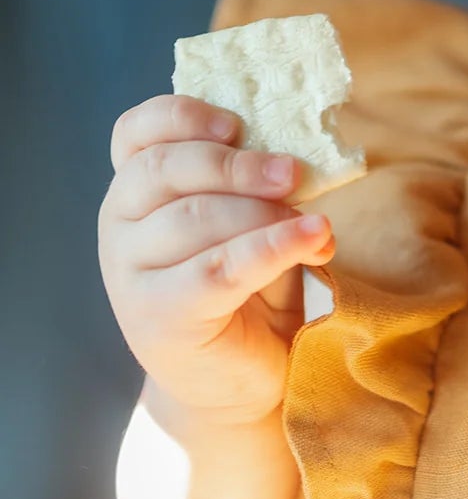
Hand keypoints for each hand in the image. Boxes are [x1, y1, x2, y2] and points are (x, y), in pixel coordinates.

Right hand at [99, 94, 335, 425]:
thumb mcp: (249, 222)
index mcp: (136, 190)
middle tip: (293, 174)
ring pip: (196, 217)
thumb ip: (256, 186)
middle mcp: (120, 227)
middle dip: (237, 165)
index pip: (136, 133)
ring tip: (316, 224)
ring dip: (265, 212)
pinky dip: (275, 246)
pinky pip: (221, 267)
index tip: (235, 124)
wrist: (236, 382)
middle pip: (166, 169)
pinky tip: (315, 239)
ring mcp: (131, 275)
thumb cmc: (247, 288)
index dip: (181, 116)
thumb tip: (298, 158)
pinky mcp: (159, 317)